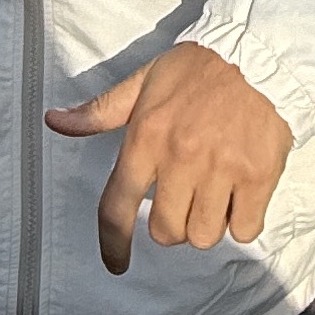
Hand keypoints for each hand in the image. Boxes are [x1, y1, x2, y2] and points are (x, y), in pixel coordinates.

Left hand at [47, 45, 291, 275]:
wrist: (260, 53)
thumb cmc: (199, 67)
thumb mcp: (144, 80)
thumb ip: (100, 110)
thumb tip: (55, 121)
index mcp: (147, 138)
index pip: (118, 206)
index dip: (113, 243)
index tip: (116, 262)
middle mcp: (181, 158)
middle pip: (166, 232)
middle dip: (171, 226)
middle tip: (182, 202)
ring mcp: (221, 169)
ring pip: (204, 236)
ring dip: (205, 226)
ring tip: (212, 199)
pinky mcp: (258, 176)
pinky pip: (243, 229)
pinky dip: (240, 223)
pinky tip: (239, 199)